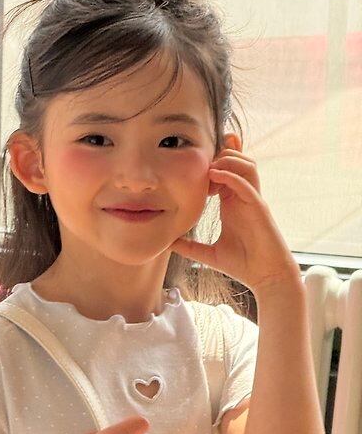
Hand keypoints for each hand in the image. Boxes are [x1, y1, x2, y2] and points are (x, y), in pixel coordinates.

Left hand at [170, 147, 299, 292]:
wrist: (265, 277)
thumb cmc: (242, 264)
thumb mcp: (208, 254)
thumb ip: (189, 247)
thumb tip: (167, 245)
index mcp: (232, 203)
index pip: (226, 173)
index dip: (213, 163)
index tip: (191, 165)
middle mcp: (244, 198)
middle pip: (237, 161)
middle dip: (219, 156)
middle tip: (199, 166)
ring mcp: (253, 200)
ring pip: (246, 166)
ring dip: (227, 161)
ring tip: (208, 169)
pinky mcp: (259, 207)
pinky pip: (247, 184)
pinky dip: (231, 175)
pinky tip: (215, 175)